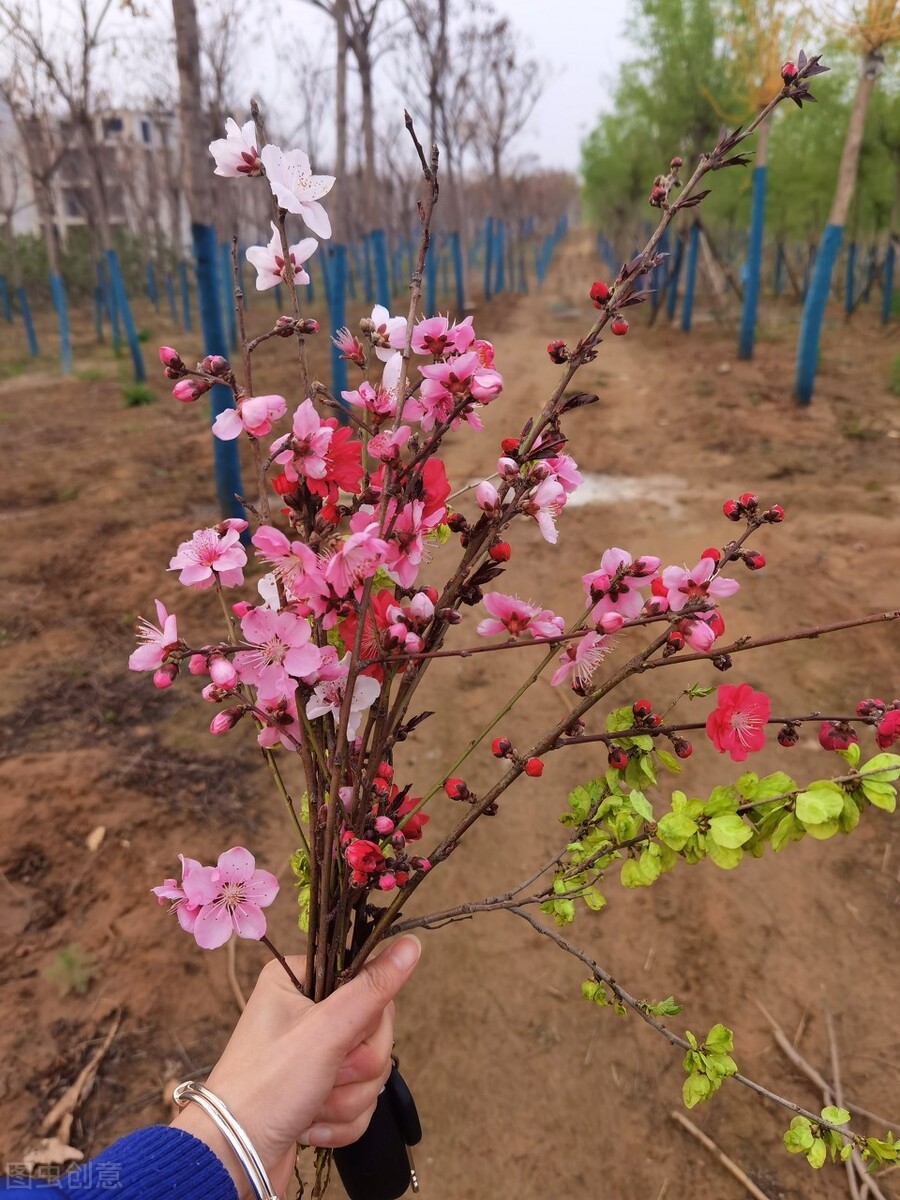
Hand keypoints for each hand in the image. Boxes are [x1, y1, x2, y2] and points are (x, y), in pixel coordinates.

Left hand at [171, 936, 420, 1196]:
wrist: (232, 1157)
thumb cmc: (267, 1086)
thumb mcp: (326, 1030)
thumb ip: (373, 988)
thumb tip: (411, 945)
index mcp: (299, 980)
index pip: (366, 982)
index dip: (369, 1017)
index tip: (348, 1035)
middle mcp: (305, 1012)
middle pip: (373, 1030)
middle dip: (357, 1067)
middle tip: (327, 1076)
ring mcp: (312, 1054)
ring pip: (369, 1071)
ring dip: (347, 1098)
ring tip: (313, 1106)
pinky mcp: (318, 1091)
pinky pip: (358, 1100)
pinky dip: (341, 1119)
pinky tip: (311, 1125)